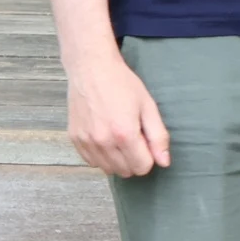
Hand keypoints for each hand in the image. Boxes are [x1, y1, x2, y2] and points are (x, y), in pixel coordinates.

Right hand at [66, 52, 171, 176]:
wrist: (91, 69)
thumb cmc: (123, 85)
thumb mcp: (148, 106)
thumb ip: (158, 136)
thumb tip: (164, 162)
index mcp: (124, 134)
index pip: (142, 167)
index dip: (149, 157)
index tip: (147, 142)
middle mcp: (103, 142)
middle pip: (125, 171)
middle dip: (134, 159)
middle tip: (134, 138)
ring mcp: (86, 142)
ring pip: (108, 169)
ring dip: (118, 160)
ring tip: (120, 137)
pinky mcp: (74, 139)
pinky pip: (92, 162)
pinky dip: (101, 156)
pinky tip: (106, 138)